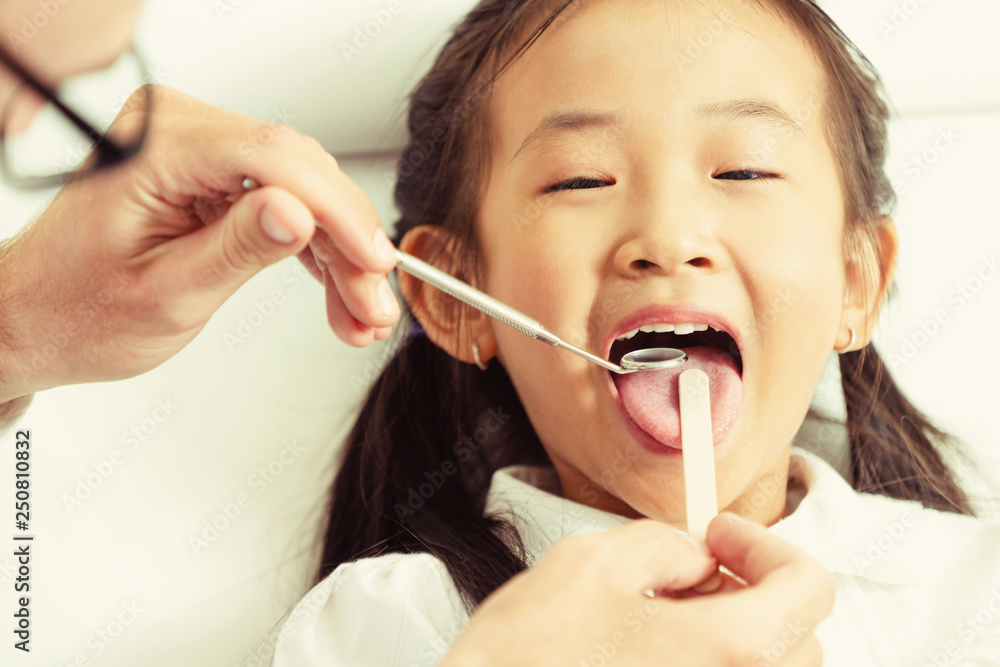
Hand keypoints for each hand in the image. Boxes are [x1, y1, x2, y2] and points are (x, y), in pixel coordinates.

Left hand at [0, 85, 399, 402]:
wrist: (39, 321)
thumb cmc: (77, 310)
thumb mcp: (166, 294)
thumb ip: (237, 249)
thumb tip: (300, 214)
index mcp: (155, 146)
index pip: (275, 158)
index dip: (338, 211)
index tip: (374, 262)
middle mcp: (177, 133)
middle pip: (300, 174)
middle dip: (347, 243)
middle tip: (373, 303)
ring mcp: (197, 152)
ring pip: (303, 193)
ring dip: (339, 256)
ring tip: (361, 313)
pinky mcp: (211, 177)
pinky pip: (283, 204)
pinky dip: (315, 252)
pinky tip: (338, 292)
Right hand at [443, 513, 834, 666]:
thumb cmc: (529, 660)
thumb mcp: (594, 563)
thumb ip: (665, 545)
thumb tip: (694, 559)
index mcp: (730, 651)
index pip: (810, 589)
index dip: (768, 545)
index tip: (720, 536)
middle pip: (800, 637)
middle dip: (755, 589)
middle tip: (696, 570)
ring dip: (734, 633)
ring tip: (666, 617)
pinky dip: (709, 664)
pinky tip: (650, 653)